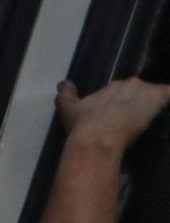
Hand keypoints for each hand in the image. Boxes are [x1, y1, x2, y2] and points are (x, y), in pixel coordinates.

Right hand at [55, 77, 169, 151]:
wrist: (96, 139)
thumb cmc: (82, 126)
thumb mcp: (68, 108)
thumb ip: (66, 94)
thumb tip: (63, 83)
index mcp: (112, 86)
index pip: (123, 91)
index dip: (122, 104)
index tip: (119, 116)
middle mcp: (129, 83)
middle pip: (139, 91)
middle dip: (137, 103)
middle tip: (133, 120)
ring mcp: (145, 91)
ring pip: (154, 94)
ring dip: (152, 104)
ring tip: (148, 119)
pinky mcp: (158, 99)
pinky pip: (168, 93)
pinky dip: (167, 98)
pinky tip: (165, 108)